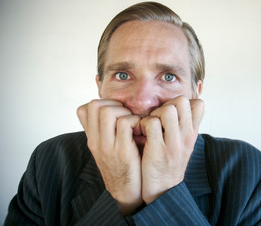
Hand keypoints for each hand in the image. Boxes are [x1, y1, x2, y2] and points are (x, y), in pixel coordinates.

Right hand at [77, 100, 142, 215]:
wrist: (125, 193)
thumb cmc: (120, 166)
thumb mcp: (106, 149)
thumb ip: (105, 131)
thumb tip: (112, 110)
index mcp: (91, 139)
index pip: (84, 109)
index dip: (102, 104)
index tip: (116, 112)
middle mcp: (96, 141)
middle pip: (95, 105)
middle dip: (114, 104)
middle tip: (126, 115)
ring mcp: (108, 146)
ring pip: (109, 111)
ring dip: (125, 111)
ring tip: (133, 122)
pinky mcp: (123, 151)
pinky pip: (126, 123)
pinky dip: (136, 121)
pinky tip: (141, 130)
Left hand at [140, 96, 203, 203]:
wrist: (163, 191)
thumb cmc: (169, 164)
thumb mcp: (184, 145)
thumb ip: (183, 127)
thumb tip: (177, 106)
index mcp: (193, 134)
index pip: (199, 104)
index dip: (182, 103)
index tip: (172, 114)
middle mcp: (186, 136)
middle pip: (181, 101)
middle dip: (166, 105)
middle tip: (158, 119)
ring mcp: (173, 144)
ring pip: (167, 109)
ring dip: (154, 114)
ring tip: (149, 127)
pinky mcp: (158, 150)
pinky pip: (151, 123)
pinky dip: (143, 125)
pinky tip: (142, 135)